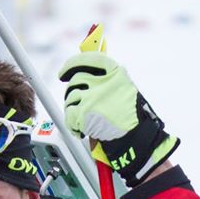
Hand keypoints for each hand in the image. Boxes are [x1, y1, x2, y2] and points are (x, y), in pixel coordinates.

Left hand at [58, 50, 178, 185]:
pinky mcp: (85, 112)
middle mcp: (103, 81)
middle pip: (76, 80)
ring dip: (72, 110)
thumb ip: (106, 79)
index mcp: (114, 71)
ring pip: (70, 98)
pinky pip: (69, 115)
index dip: (71, 65)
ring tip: (83, 120)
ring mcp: (93, 96)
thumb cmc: (130, 117)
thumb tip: (84, 74)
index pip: (87, 59)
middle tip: (77, 104)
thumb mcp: (124, 89)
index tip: (64, 72)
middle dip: (73, 93)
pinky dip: (72, 124)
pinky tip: (81, 129)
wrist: (135, 138)